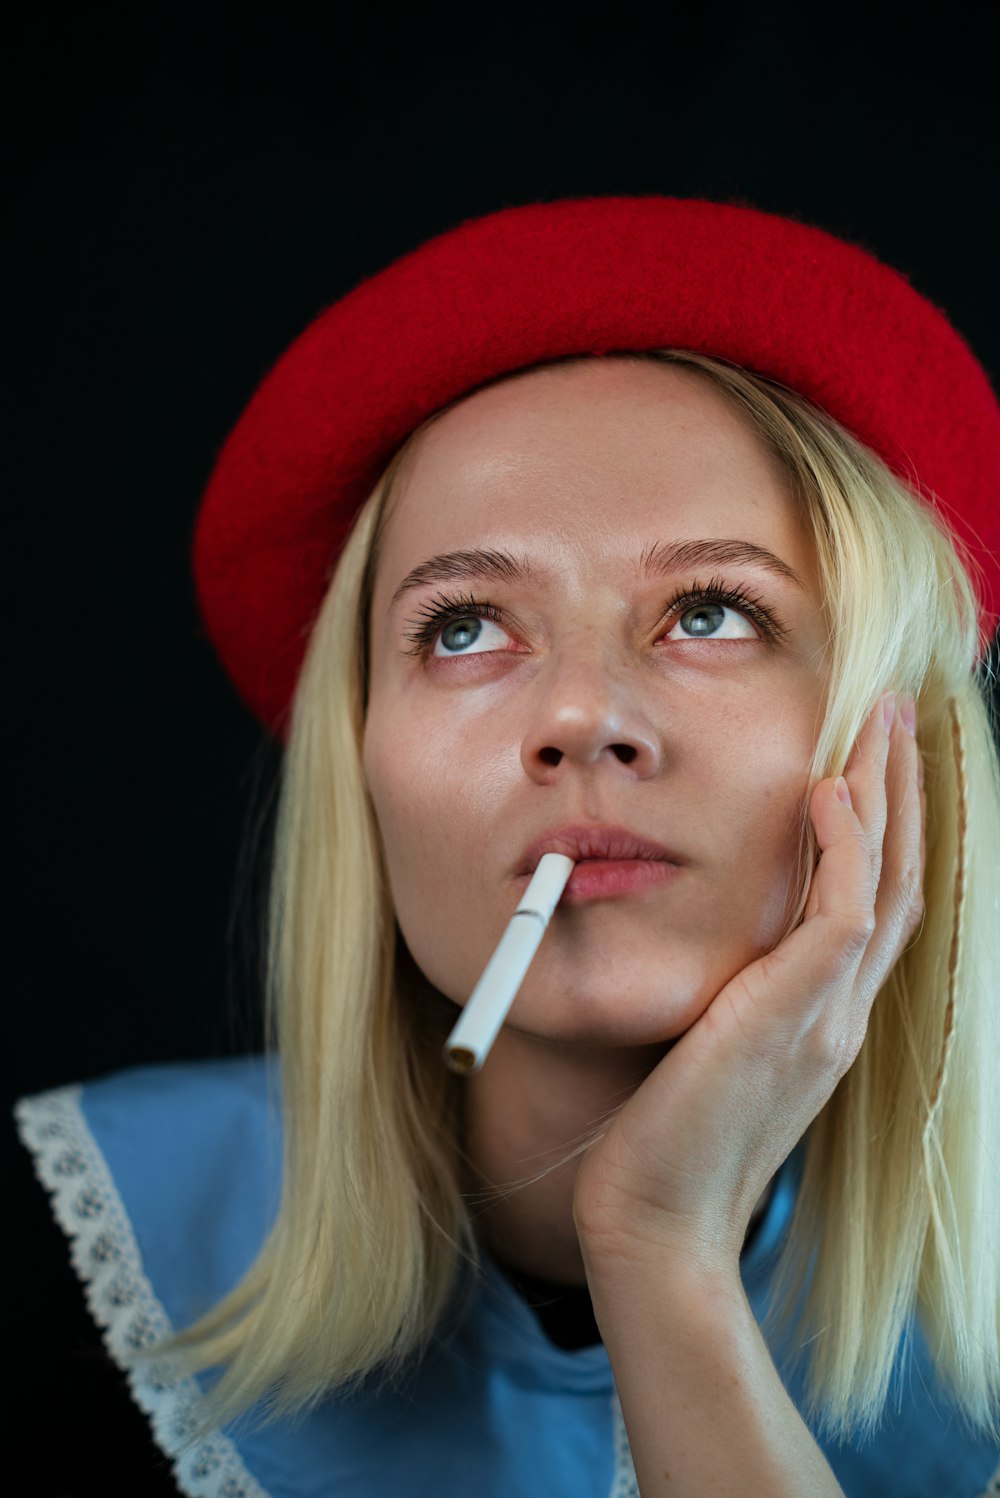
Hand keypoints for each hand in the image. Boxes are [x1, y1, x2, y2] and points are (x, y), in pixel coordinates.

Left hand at [574, 692, 924, 1278]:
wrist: (659, 1220)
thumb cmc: (664, 1141)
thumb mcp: (706, 1053)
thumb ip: (725, 999)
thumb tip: (702, 947)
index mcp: (822, 1018)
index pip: (872, 905)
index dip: (881, 831)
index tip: (869, 764)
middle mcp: (840, 1012)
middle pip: (895, 880)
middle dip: (899, 793)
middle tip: (893, 718)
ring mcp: (828, 1016)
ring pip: (885, 882)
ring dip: (886, 796)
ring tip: (879, 723)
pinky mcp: (795, 1018)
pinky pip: (844, 912)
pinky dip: (845, 847)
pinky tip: (828, 790)